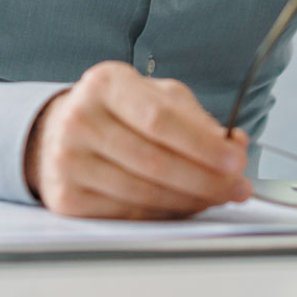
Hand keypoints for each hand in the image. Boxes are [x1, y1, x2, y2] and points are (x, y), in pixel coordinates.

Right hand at [23, 61, 251, 218]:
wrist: (60, 131)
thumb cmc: (118, 111)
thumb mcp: (154, 96)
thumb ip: (195, 118)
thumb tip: (234, 145)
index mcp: (106, 83)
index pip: (160, 119)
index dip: (202, 144)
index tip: (236, 159)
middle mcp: (80, 118)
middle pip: (154, 161)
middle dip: (205, 179)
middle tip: (237, 187)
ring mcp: (68, 160)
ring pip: (143, 192)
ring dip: (190, 200)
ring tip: (217, 196)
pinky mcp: (65, 196)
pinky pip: (128, 213)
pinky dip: (164, 213)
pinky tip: (184, 205)